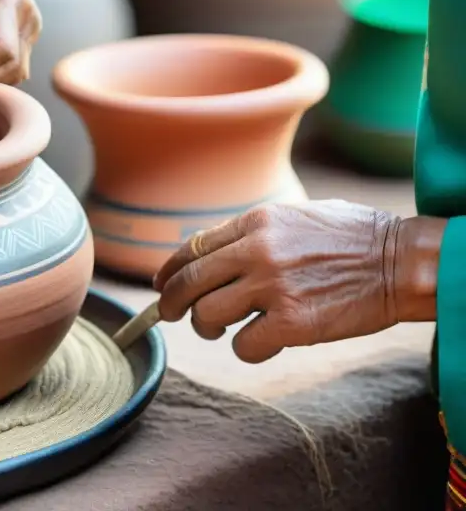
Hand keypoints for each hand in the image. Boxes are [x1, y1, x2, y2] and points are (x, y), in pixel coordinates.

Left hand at [151, 200, 408, 363]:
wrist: (403, 261)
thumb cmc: (355, 237)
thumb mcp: (295, 217)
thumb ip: (253, 234)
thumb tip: (212, 255)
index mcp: (256, 221)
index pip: (192, 248)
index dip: (170, 271)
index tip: (162, 284)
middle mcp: (256, 251)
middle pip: (188, 283)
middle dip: (172, 304)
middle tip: (172, 315)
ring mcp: (272, 287)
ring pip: (208, 316)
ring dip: (210, 327)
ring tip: (225, 328)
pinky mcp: (291, 323)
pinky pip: (243, 346)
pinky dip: (247, 350)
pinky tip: (262, 343)